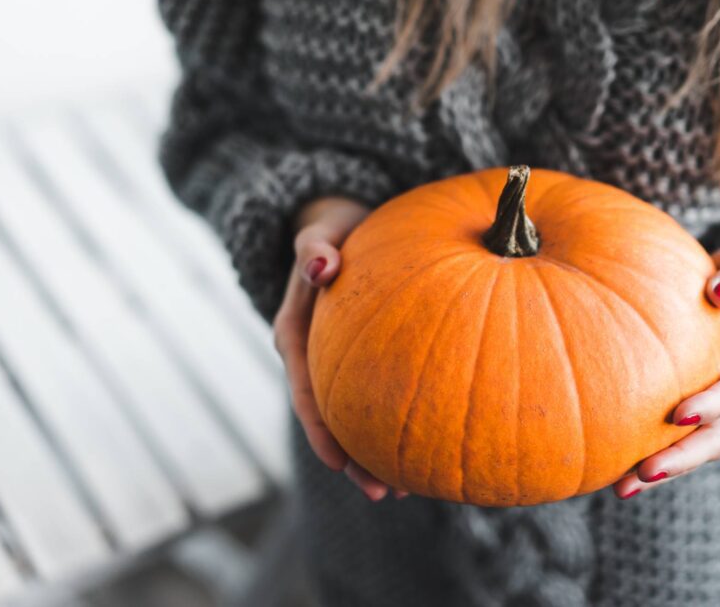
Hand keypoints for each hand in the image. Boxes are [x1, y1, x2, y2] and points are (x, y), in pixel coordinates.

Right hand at [273, 196, 407, 501]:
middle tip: (382, 492)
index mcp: (294, 335)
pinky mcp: (359, 356)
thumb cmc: (330, 229)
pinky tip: (426, 444)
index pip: (306, 393)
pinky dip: (394, 422)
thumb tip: (321, 266)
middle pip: (330, 418)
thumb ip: (316, 249)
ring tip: (405, 489)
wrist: (339, 226)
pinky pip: (373, 395)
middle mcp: (312, 355)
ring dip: (374, 453)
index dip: (322, 431)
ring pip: (353, 414)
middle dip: (354, 459)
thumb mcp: (320, 233)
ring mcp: (335, 360)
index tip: (340, 464)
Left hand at [612, 246, 719, 498]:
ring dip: (666, 470)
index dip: (717, 404)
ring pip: (702, 449)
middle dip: (686, 456)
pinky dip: (653, 458)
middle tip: (646, 469)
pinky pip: (683, 443)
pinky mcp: (707, 417)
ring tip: (623, 487)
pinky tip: (615, 473)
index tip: (679, 415)